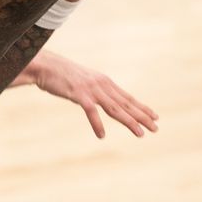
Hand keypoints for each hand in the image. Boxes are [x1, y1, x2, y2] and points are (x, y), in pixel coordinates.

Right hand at [9, 51, 158, 138]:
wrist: (45, 65)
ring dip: (129, 121)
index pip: (127, 97)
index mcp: (104, 81)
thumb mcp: (83, 81)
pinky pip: (91, 111)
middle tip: (155, 128)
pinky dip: (97, 124)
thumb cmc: (62, 74)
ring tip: (140, 133)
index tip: (155, 116)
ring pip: (114, 108)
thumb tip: (101, 99)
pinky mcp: (78, 94)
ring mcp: (91, 89)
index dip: (142, 107)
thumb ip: (94, 89)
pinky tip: (102, 135)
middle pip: (125, 104)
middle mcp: (102, 84)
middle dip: (142, 116)